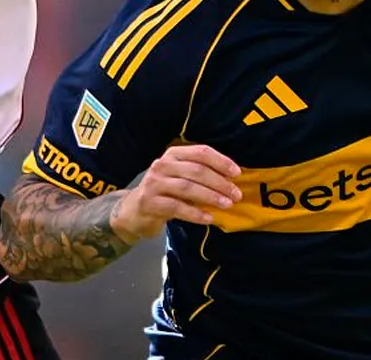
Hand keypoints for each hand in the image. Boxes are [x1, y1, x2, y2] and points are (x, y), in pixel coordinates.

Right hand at [111, 144, 241, 242]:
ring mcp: (154, 183)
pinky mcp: (150, 202)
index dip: (221, 161)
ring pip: (188, 188)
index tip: (237, 173)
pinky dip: (195, 213)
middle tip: (236, 194)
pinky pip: (177, 207)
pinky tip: (209, 218)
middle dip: (220, 182)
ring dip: (211, 197)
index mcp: (173, 154)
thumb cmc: (164, 193)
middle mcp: (162, 165)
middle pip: (197, 170)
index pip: (201, 152)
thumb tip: (231, 180)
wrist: (133, 211)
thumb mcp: (180, 177)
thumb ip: (200, 175)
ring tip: (226, 205)